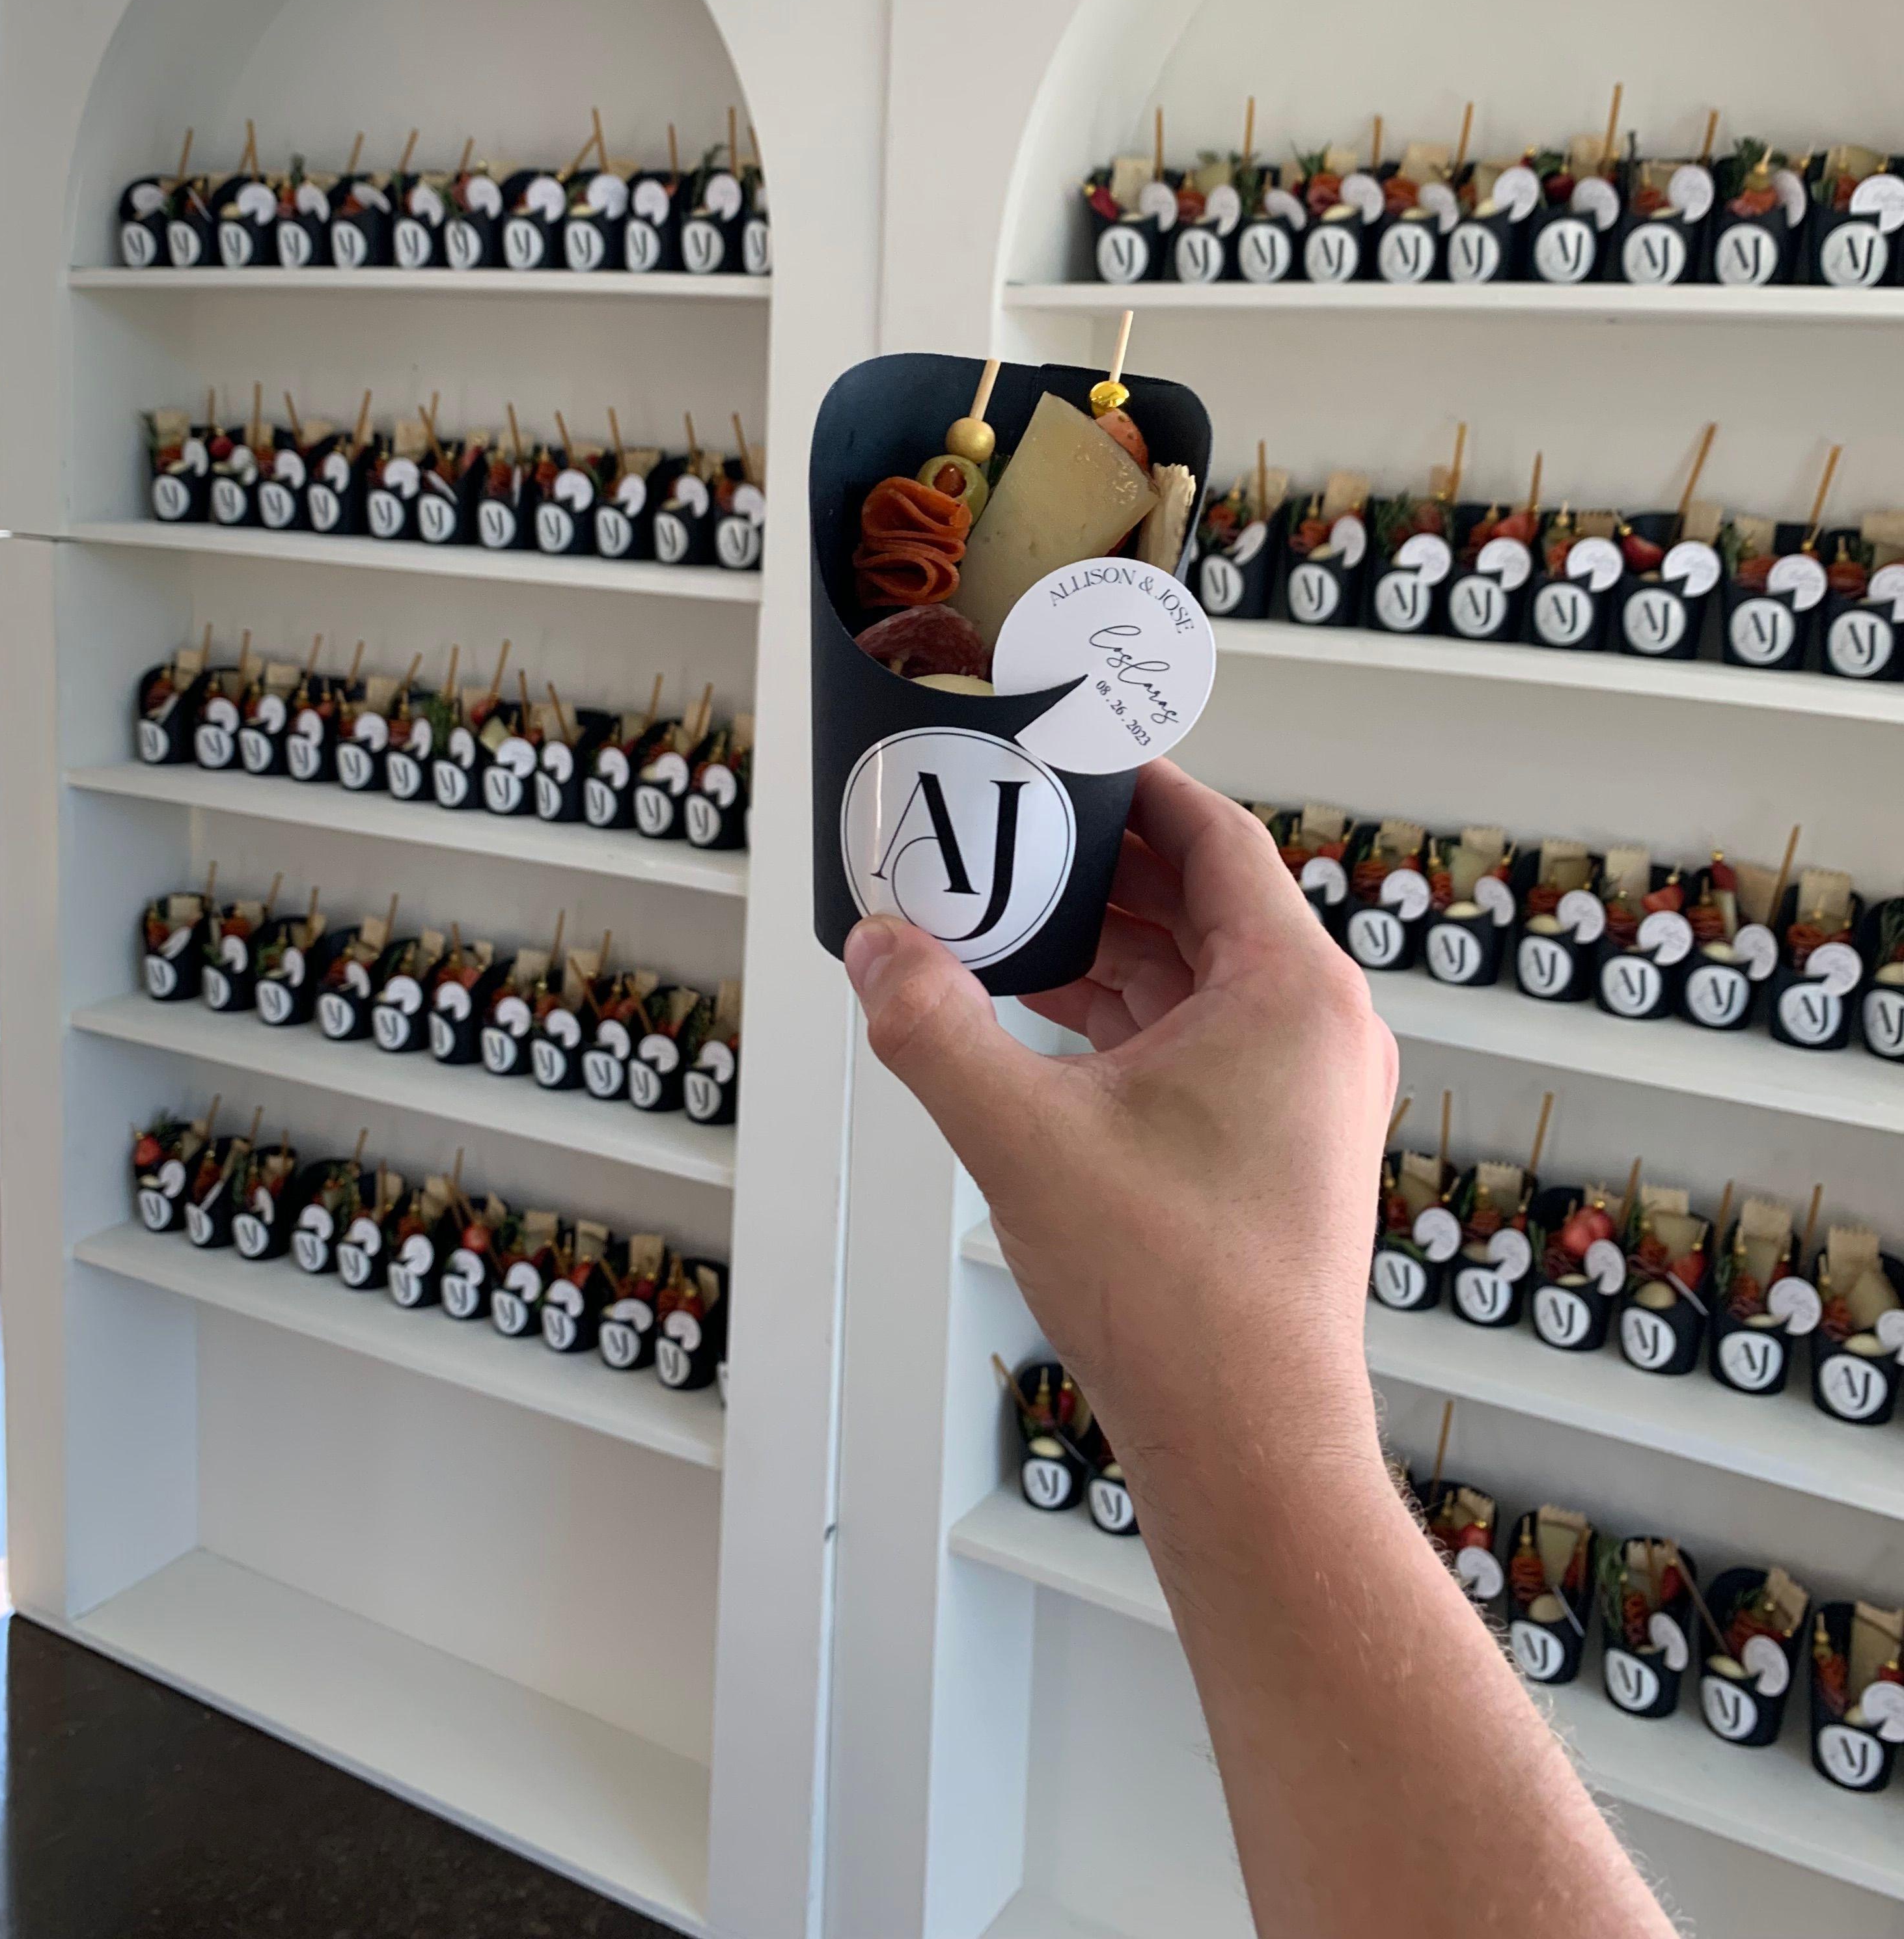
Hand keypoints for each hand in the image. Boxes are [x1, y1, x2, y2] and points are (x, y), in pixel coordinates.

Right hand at [844, 760, 1396, 1509]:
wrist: (1250, 1445)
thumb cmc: (1179, 1298)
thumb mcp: (1023, 1139)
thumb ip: (935, 1029)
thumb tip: (877, 947)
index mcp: (1293, 994)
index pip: (1216, 838)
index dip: (1138, 784)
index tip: (1073, 750)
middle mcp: (1320, 1031)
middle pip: (1204, 901)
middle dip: (1102, 865)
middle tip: (1011, 827)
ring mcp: (1306, 1093)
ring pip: (1198, 976)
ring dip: (1106, 945)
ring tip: (1003, 918)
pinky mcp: (1279, 1145)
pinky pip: (1198, 1039)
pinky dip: (1124, 1015)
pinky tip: (1039, 1018)